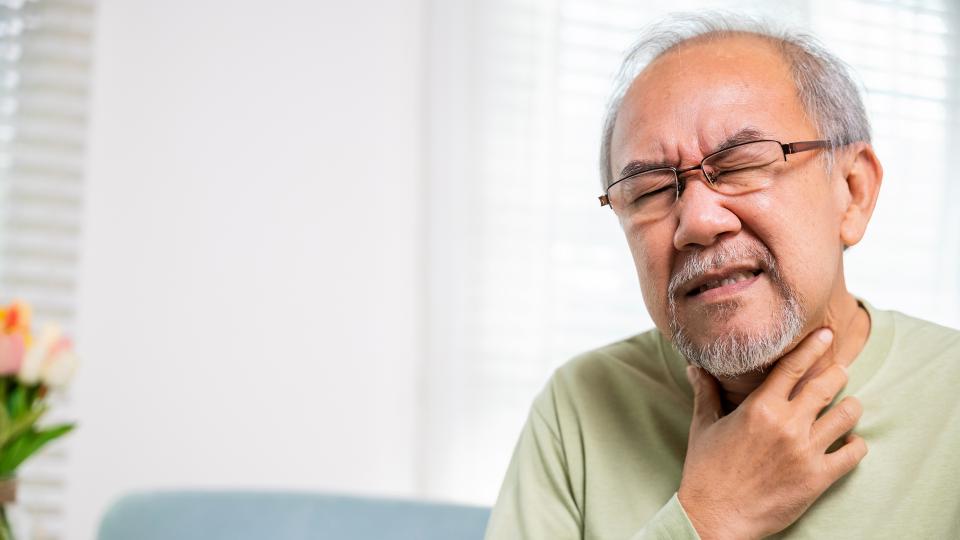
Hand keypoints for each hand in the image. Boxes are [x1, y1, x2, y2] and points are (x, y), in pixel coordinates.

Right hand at [677, 328, 867, 538]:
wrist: (714, 517)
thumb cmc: (706, 471)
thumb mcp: (704, 426)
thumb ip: (706, 393)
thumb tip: (695, 367)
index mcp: (759, 408)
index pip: (793, 367)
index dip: (812, 347)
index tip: (826, 334)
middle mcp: (786, 424)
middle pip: (826, 385)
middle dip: (837, 372)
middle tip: (840, 369)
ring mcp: (805, 451)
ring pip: (846, 416)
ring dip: (850, 407)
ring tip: (849, 405)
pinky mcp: (818, 478)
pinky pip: (852, 453)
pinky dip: (856, 444)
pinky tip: (850, 441)